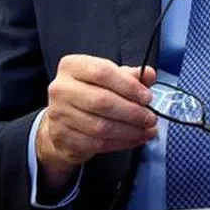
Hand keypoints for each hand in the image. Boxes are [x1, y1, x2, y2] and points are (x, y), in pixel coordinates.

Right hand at [36, 55, 156, 189]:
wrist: (63, 121)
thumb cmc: (89, 94)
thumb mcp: (108, 78)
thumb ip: (130, 75)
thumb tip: (149, 74)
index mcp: (72, 66)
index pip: (103, 72)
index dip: (129, 86)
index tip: (147, 97)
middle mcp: (61, 88)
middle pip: (102, 101)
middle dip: (132, 112)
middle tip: (150, 117)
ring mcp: (59, 114)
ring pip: (101, 126)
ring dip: (130, 130)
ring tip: (147, 130)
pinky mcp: (63, 137)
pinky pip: (97, 143)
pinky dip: (121, 143)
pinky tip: (135, 139)